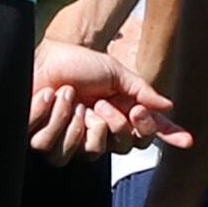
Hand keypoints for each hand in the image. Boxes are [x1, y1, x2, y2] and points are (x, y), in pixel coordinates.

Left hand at [28, 39, 187, 159]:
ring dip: (77, 122)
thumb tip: (168, 107)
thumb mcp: (116, 74)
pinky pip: (48, 145)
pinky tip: (49, 97)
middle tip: (101, 102)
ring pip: (84, 152)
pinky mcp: (40, 139)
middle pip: (120, 148)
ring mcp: (67, 141)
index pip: (141, 139)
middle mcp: (94, 135)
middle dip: (114, 124)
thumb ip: (141, 91)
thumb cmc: (79, 64)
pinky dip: (51, 116)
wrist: (46, 54)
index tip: (155, 122)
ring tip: (70, 97)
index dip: (154, 135)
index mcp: (116, 121)